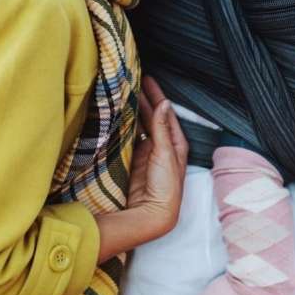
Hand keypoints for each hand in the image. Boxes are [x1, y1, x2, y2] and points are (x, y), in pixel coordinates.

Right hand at [126, 76, 187, 238]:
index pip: (166, 113)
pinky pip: (130, 137)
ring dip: (134, 111)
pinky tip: (118, 115)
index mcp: (176, 143)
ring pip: (140, 125)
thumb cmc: (166, 187)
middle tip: (133, 81)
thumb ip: (162, 128)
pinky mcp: (135, 160)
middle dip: (144, 100)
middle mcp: (163, 145)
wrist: (153, 214)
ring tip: (124, 93)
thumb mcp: (166, 154)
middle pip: (152, 117)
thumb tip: (163, 104)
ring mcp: (148, 152)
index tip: (147, 80)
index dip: (157, 96)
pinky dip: (125, 126)